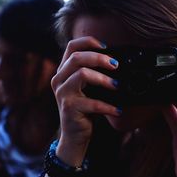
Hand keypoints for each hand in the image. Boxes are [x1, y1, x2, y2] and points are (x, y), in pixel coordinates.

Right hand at [50, 37, 120, 164]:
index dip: (88, 41)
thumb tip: (117, 62)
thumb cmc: (84, 109)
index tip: (106, 46)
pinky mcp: (69, 108)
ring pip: (82, 74)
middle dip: (100, 58)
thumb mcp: (88, 87)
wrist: (74, 135)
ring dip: (104, 79)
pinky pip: (91, 102)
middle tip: (116, 65)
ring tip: (117, 86)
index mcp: (64, 71)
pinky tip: (117, 110)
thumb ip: (95, 73)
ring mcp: (62, 93)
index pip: (72, 46)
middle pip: (77, 57)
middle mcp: (59, 79)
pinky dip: (108, 106)